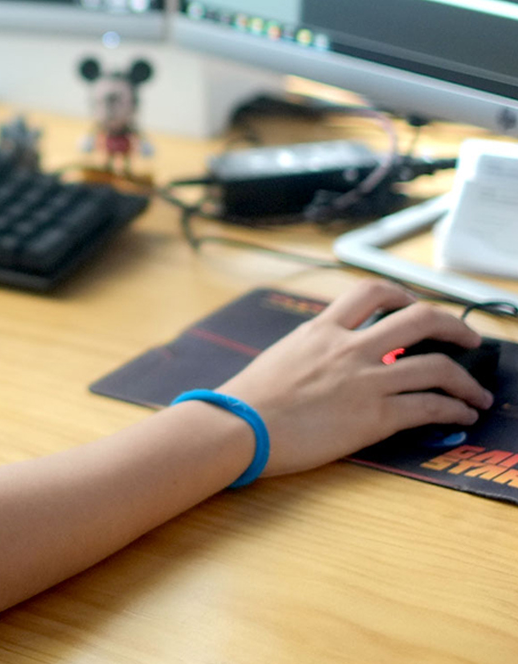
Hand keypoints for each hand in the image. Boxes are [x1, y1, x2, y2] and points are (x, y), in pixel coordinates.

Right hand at [216, 280, 492, 476]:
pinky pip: (430, 407)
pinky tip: (461, 416)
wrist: (241, 426)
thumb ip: (313, 349)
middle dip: (453, 327)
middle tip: (468, 339)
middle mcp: (349, 348)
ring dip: (466, 381)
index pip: (369, 292)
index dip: (400, 294)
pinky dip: (454, 410)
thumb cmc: (250, 398)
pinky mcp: (375, 417)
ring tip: (477, 393)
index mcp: (321, 330)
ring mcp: (366, 381)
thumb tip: (330, 355)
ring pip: (437, 367)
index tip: (412, 305)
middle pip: (419, 319)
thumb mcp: (282, 356)